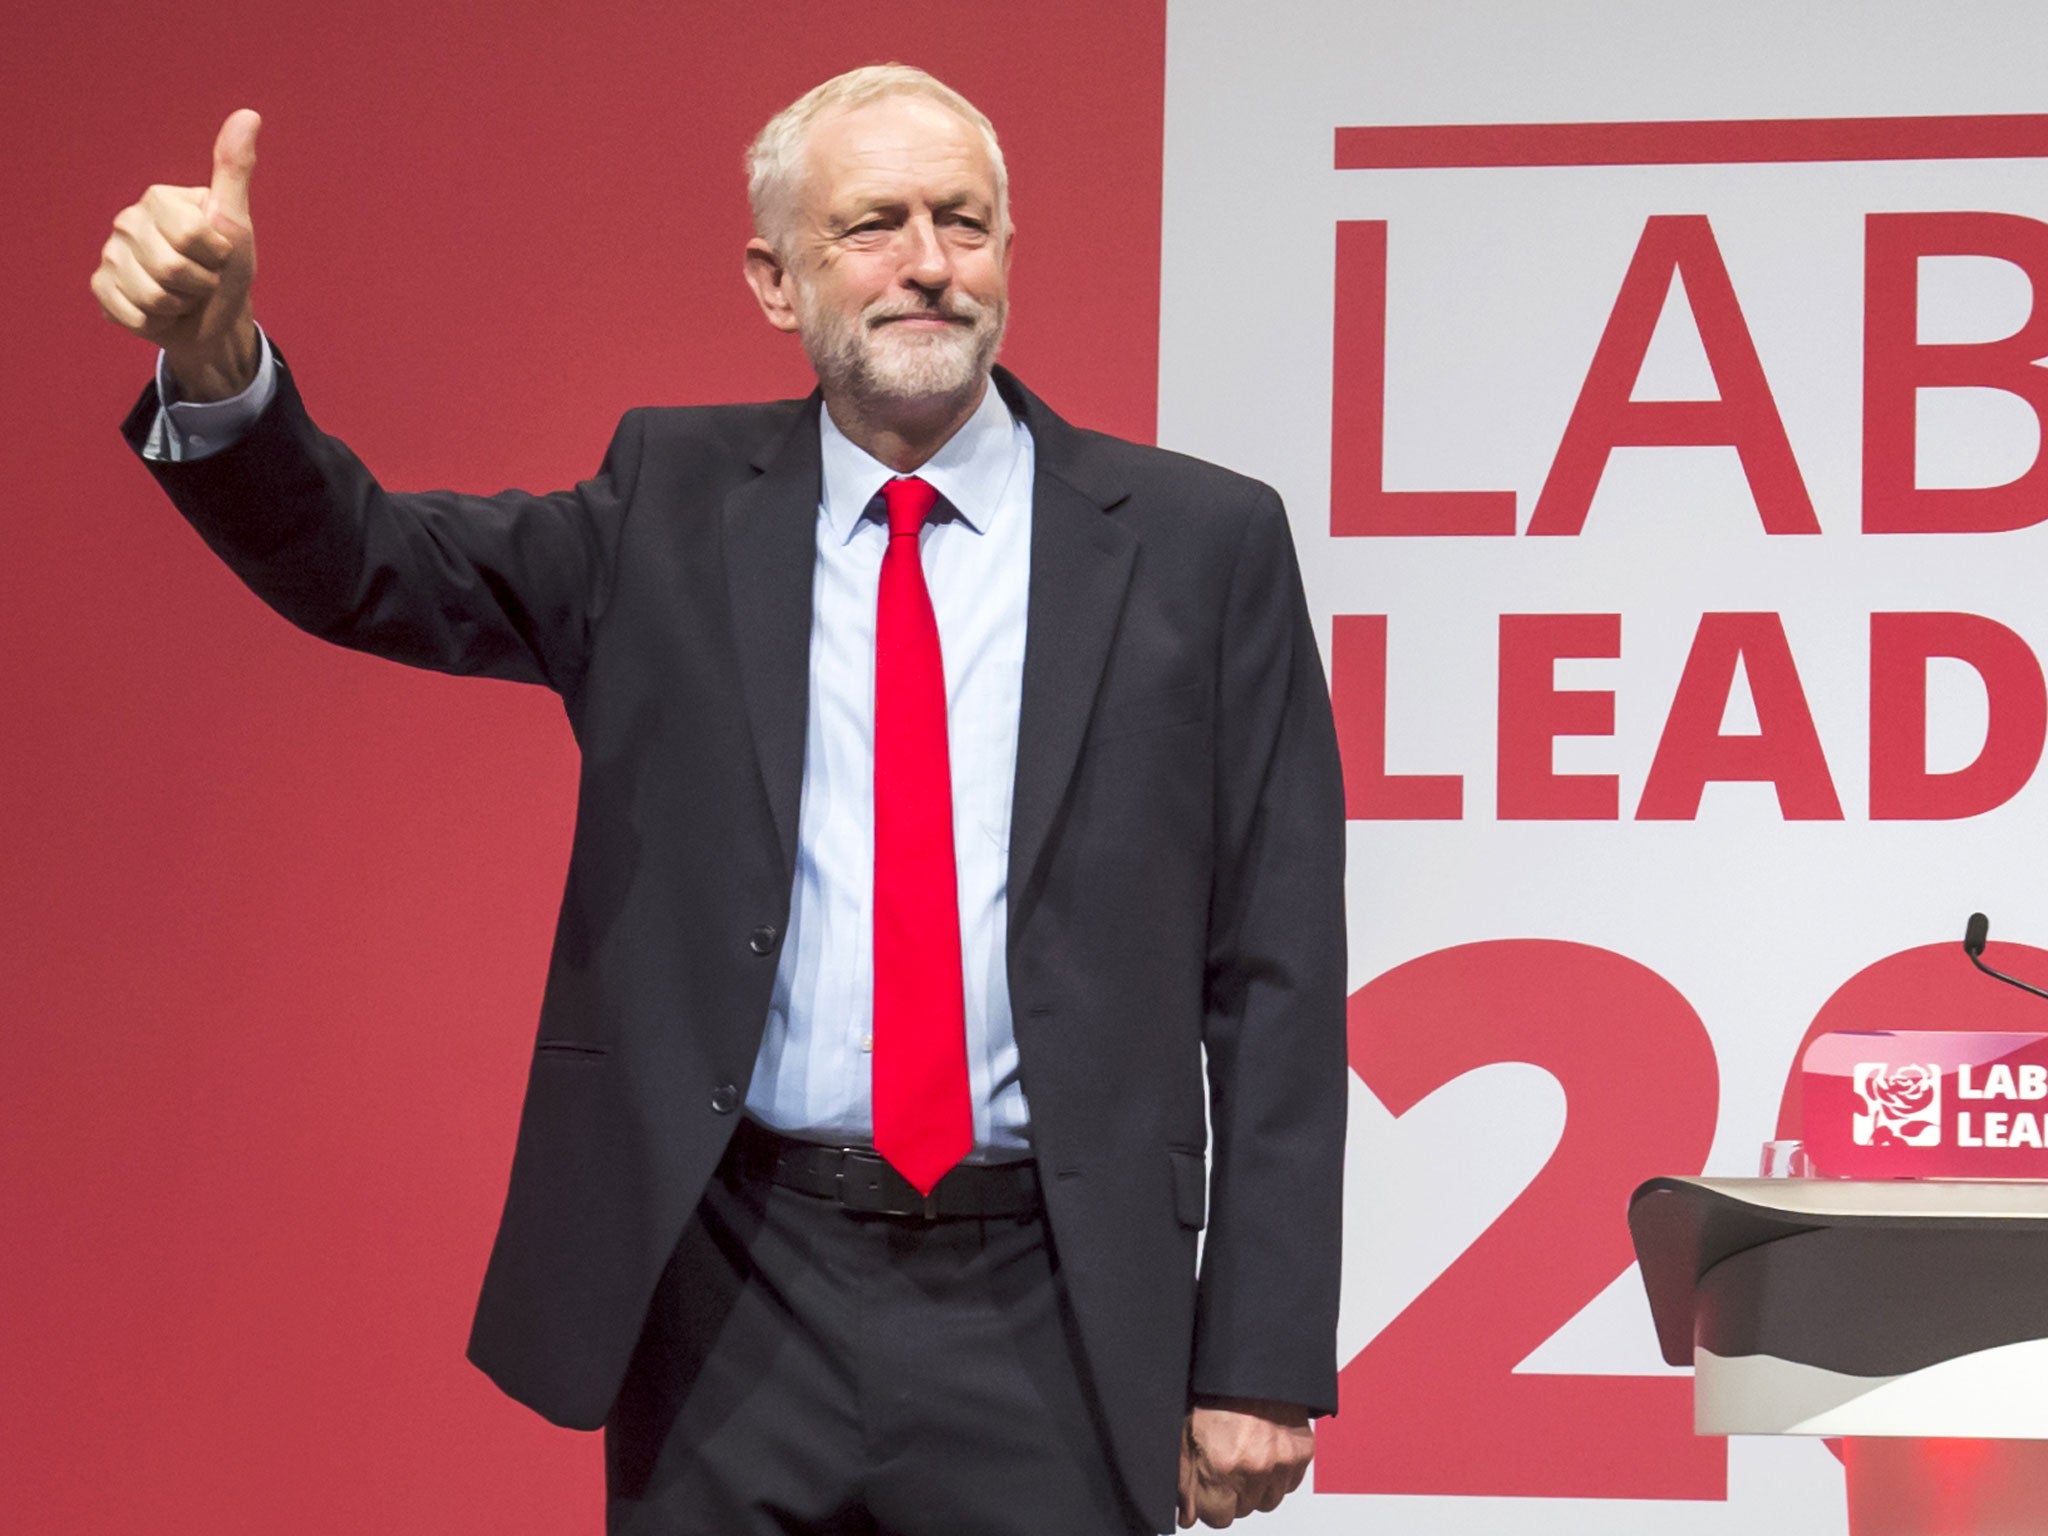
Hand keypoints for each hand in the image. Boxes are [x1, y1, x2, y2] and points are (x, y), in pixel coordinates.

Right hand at [92, 109, 260, 400]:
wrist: (215, 320)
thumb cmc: (228, 268)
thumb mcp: (237, 223)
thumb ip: (235, 172)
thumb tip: (249, 114)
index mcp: (158, 199)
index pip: (192, 235)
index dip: (217, 256)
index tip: (219, 255)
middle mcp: (127, 221)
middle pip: (170, 267)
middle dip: (199, 284)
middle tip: (202, 280)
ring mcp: (110, 255)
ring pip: (151, 295)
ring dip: (180, 306)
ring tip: (183, 296)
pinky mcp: (101, 289)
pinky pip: (131, 313)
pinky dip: (157, 323)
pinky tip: (162, 312)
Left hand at [1177, 1397, 1313, 1527]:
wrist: (1250, 1365)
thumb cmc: (1214, 1395)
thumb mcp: (1186, 1437)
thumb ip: (1185, 1483)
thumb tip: (1187, 1516)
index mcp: (1221, 1466)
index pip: (1218, 1518)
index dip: (1210, 1504)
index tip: (1208, 1491)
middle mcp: (1254, 1468)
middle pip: (1242, 1510)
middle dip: (1232, 1495)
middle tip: (1226, 1465)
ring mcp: (1282, 1462)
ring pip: (1268, 1501)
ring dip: (1256, 1487)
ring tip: (1245, 1457)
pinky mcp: (1301, 1453)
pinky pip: (1290, 1483)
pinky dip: (1278, 1474)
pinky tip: (1264, 1451)